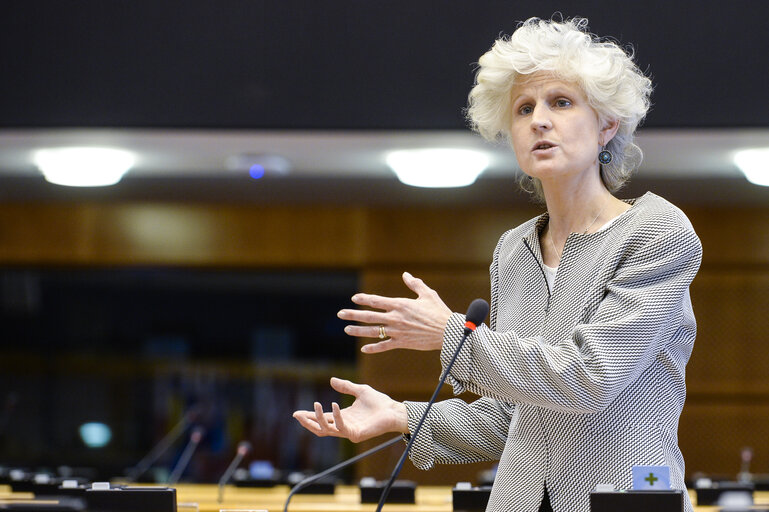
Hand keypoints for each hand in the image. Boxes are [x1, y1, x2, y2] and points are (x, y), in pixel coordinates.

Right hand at [292, 377, 407, 442]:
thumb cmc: (379, 402)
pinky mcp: (356, 434)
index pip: (322, 418)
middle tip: (297, 415)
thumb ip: (346, 386)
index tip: (296, 413)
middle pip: (320, 428)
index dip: (310, 416)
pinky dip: (336, 416)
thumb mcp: (359, 390)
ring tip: (315, 405)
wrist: (393, 410)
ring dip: (319, 419)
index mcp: (343, 417)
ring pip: (327, 430)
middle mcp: (344, 426)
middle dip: (308, 422)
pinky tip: (334, 405)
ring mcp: (349, 432)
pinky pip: (341, 427)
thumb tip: (331, 380)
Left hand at [337, 272, 452, 353]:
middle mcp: (395, 318)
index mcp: (400, 304)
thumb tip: (405, 274)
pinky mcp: (402, 343)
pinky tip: (364, 349)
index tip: (354, 298)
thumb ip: (415, 284)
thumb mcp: (427, 294)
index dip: (363, 299)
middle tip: (340, 314)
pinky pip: (384, 346)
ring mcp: (397, 331)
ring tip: (347, 329)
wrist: (447, 332)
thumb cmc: (439, 311)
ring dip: (358, 330)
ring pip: (373, 331)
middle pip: (369, 316)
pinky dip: (373, 348)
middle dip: (353, 314)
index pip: (376, 301)